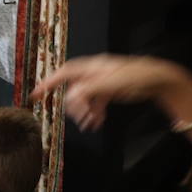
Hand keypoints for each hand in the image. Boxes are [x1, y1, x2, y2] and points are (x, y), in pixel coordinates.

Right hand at [29, 54, 191, 131]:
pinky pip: (95, 103)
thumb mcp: (109, 84)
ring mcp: (101, 82)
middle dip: (74, 106)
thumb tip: (71, 99)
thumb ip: (87, 90)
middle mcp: (93, 73)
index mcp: (90, 67)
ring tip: (90, 124)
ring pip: (84, 99)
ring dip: (85, 112)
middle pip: (74, 89)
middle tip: (79, 118)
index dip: (48, 83)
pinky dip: (94, 113)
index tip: (35, 94)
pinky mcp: (109, 91)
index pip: (63, 73)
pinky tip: (97, 123)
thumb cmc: (134, 77)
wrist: (156, 80)